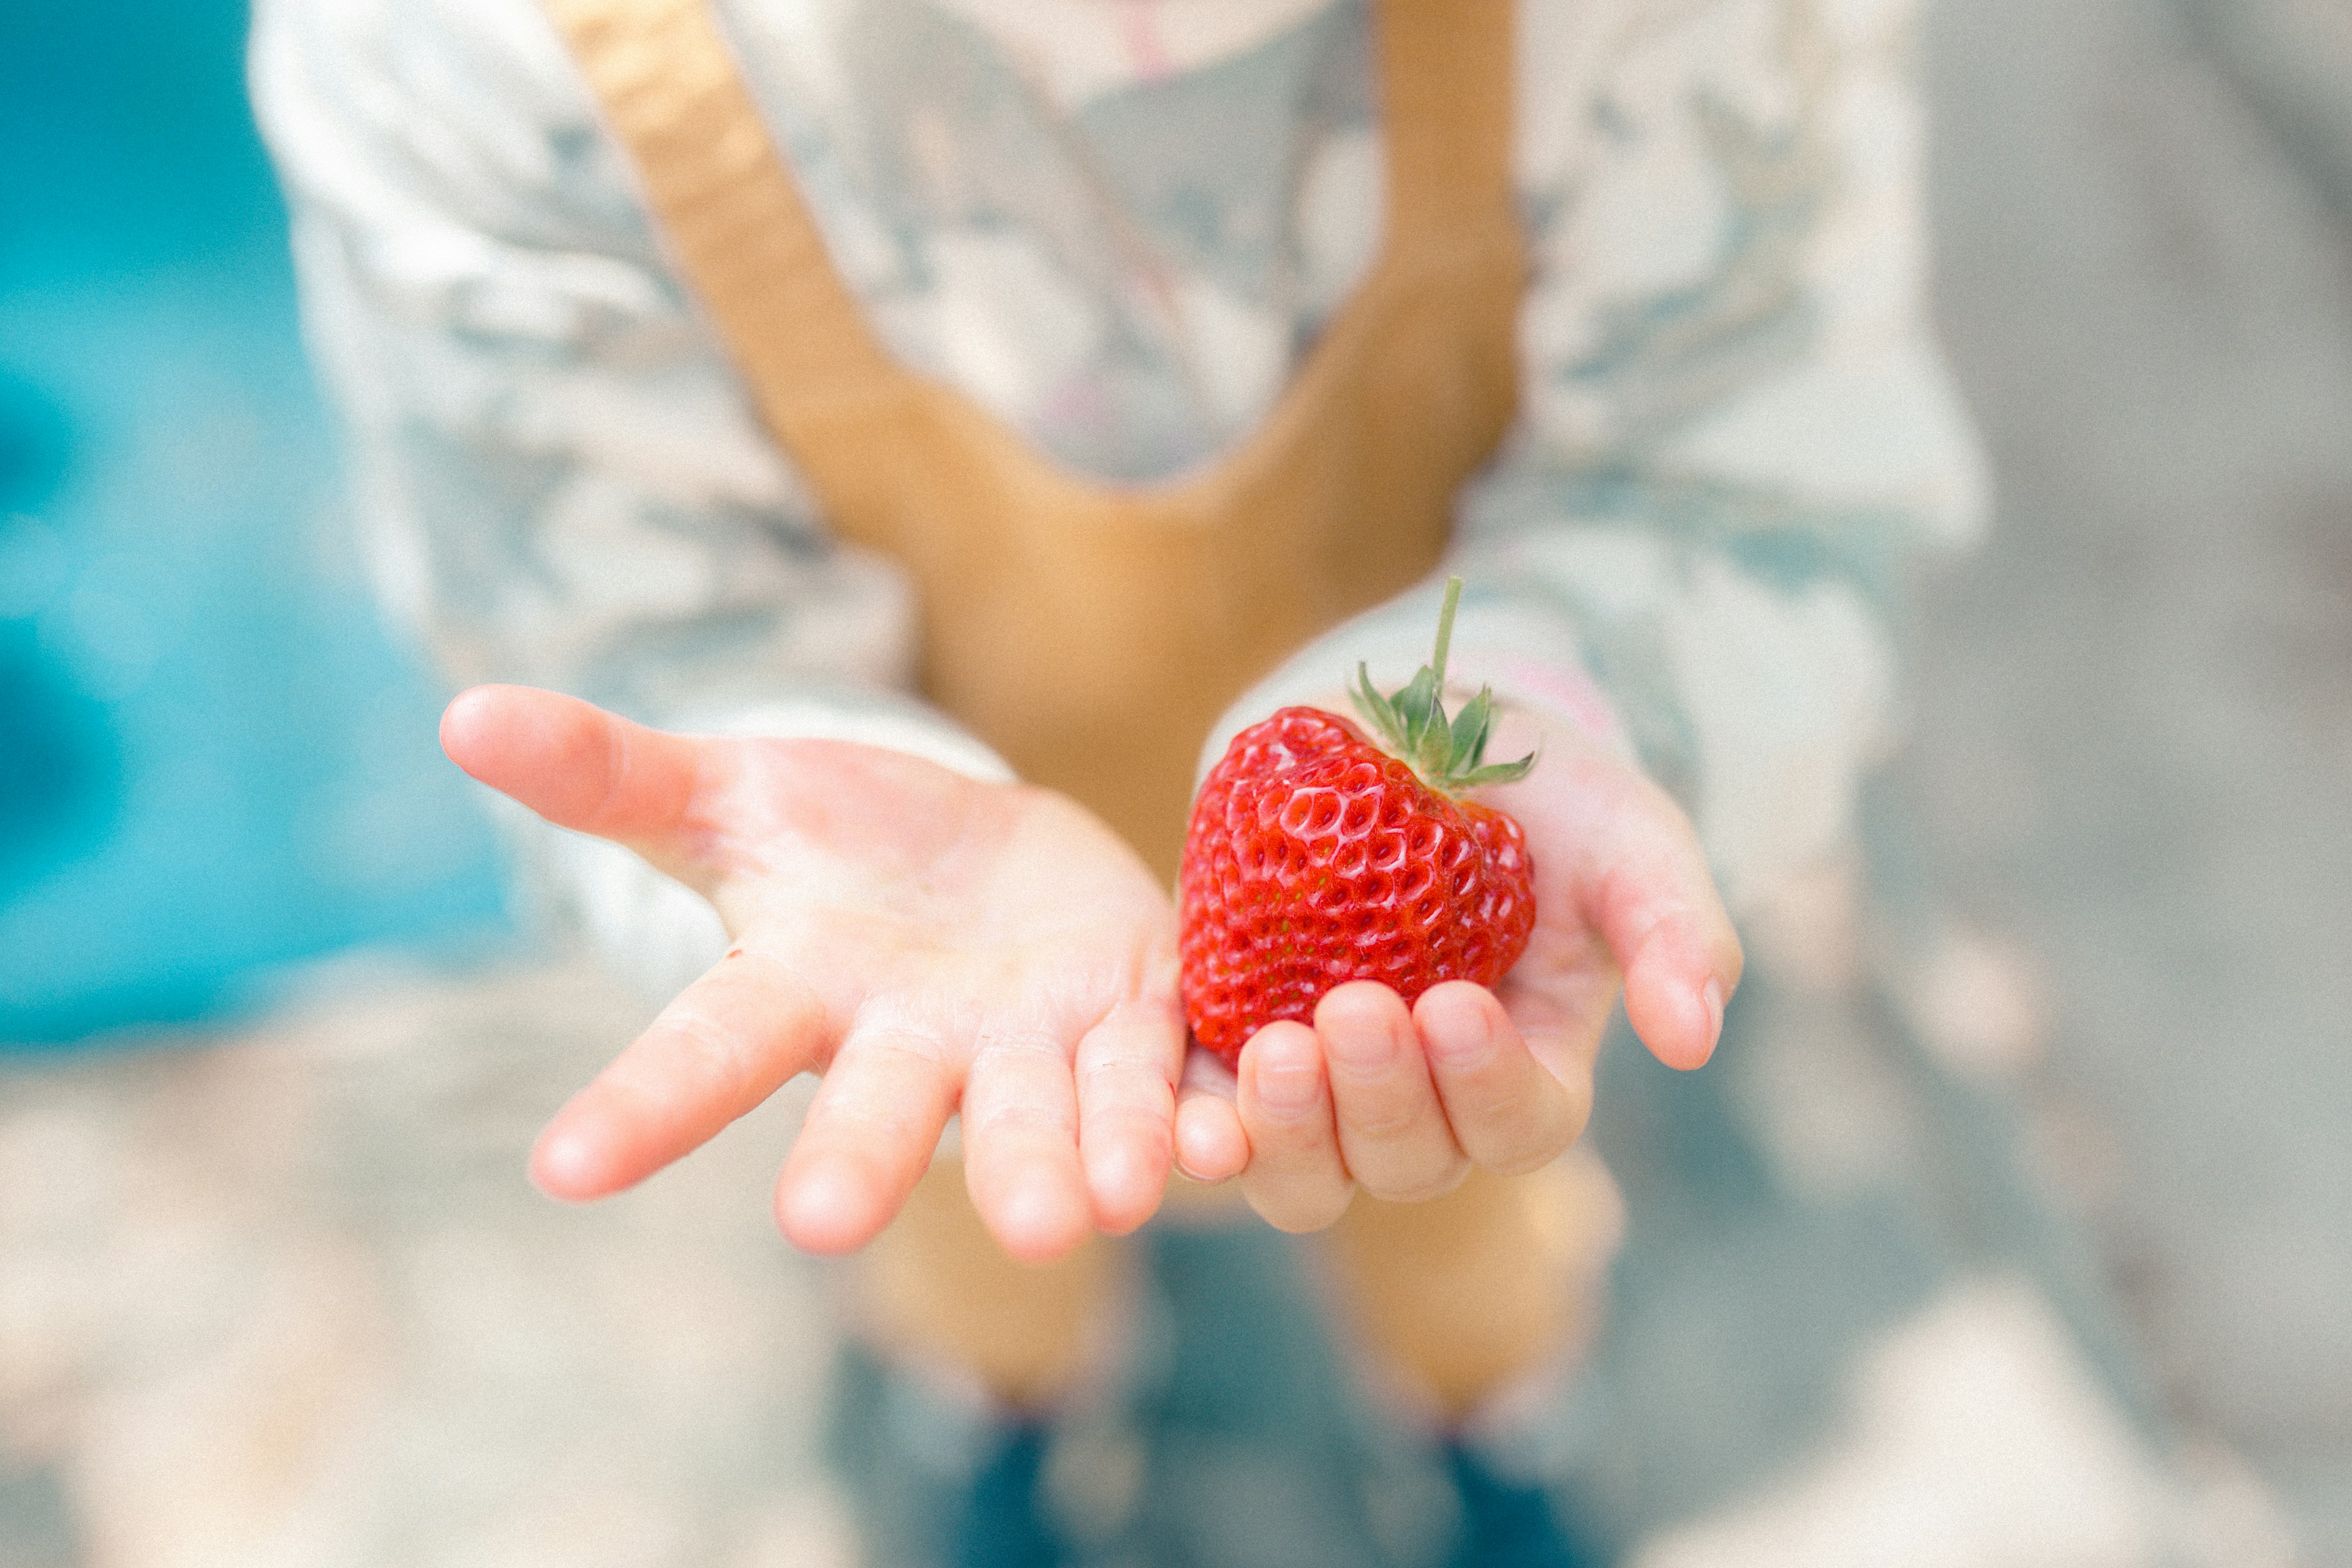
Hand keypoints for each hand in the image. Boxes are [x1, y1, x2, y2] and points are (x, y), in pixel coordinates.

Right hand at [441, 685, 1228, 1261]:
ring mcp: (1028, 1043)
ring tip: (1091, 1211)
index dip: (639, 1108)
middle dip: (863, 1157)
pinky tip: (1230, 1139)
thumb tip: (462, 716)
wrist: (976, 855)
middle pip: (880, 1105)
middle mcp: (912, 1043)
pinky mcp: (1133, 1013)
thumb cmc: (834, 839)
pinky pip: (1164, 1075)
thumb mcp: (731, 794)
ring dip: (1065, 1156)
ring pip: (1042, 1110)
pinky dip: (1195, 1110)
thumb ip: (613, 773)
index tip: (561, 1168)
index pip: (704, 1049)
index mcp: (802, 991)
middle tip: (829, 1221)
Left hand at [1198, 701, 1742, 1230]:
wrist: (1419, 739)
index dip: (1486, 1085)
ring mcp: (1328, 1089)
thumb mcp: (1629, 844)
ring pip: (1309, 1173)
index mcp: (1526, 1075)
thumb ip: (1674, 930)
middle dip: (1381, 1099)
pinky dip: (1202, 1127)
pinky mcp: (1237, 1049)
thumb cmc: (1548, 802)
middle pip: (1409, 1161)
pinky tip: (1187, 1109)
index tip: (1455, 1006)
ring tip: (1274, 1049)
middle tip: (1355, 1010)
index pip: (1519, 1124)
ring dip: (1290, 1129)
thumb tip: (1694, 1036)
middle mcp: (1426, 1106)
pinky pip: (1214, 1123)